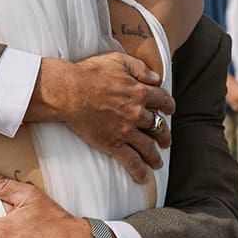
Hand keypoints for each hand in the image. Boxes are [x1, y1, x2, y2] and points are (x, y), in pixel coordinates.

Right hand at [31, 53, 174, 183]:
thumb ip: (140, 68)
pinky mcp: (113, 144)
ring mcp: (126, 130)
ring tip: (157, 163)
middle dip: (164, 135)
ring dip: (155, 156)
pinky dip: (139, 171)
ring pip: (148, 147)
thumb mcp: (118, 60)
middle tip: (165, 142)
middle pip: (158, 126)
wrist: (68, 92)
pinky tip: (143, 177)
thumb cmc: (90, 73)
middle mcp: (137, 113)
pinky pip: (131, 161)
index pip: (163, 101)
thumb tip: (156, 78)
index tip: (169, 111)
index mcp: (140, 92)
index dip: (168, 106)